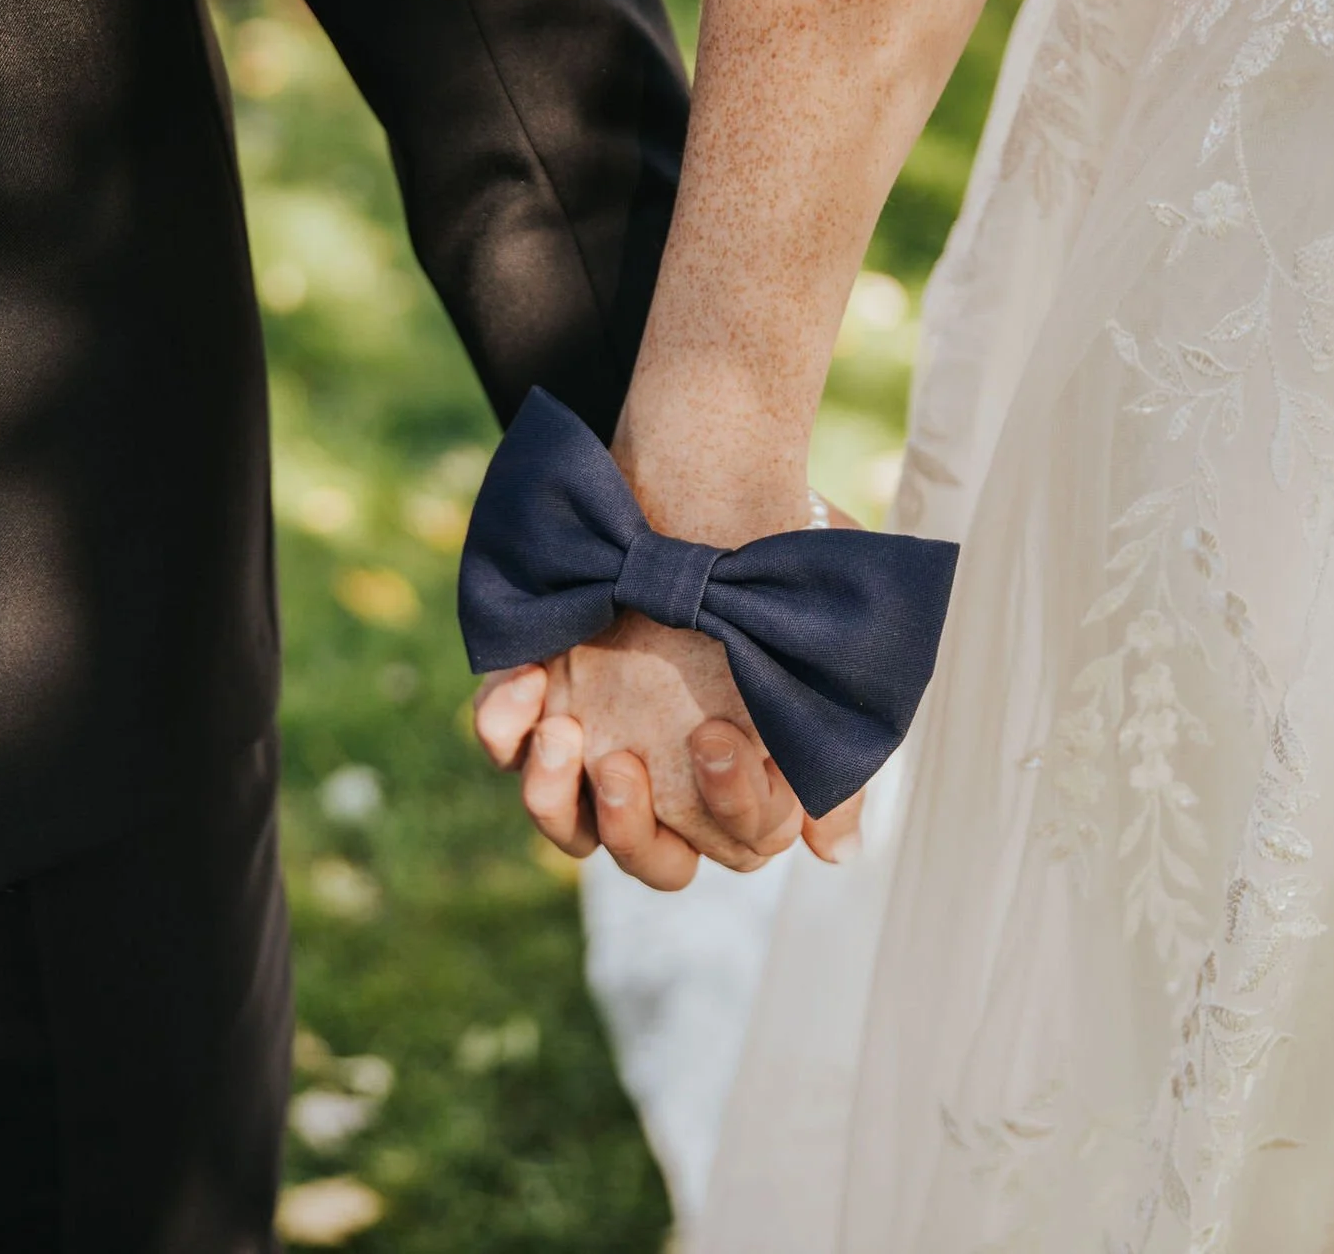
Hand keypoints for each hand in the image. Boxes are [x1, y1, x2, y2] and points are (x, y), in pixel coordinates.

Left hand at [473, 493, 867, 891]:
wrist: (703, 474)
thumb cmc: (776, 557)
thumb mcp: (822, 643)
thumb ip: (829, 748)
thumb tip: (832, 850)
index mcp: (739, 776)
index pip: (739, 842)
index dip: (731, 804)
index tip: (715, 734)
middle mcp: (668, 775)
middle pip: (649, 860)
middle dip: (630, 827)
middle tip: (623, 764)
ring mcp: (597, 743)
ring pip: (563, 825)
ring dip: (552, 797)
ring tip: (563, 733)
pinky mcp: (537, 699)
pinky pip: (501, 742)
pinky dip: (503, 726)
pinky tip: (527, 678)